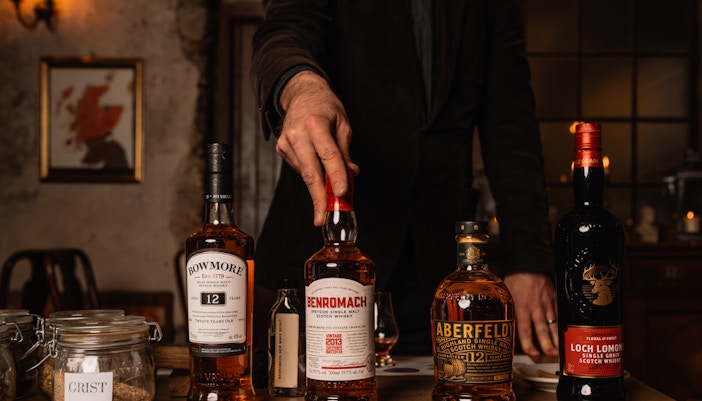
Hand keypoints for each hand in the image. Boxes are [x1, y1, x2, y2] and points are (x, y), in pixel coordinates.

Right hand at [277, 70, 358, 225]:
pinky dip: (311, 175)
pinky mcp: (281, 149)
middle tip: (323, 218)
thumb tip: (351, 176)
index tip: (342, 194)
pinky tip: (316, 168)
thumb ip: (345, 152)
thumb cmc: (325, 108)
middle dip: (318, 198)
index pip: (329, 155)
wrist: (301, 94)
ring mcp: (286, 143)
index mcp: (316, 125)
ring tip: (331, 197)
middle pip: (310, 172)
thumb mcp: (343, 125)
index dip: (336, 176)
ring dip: (319, 190)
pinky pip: (300, 169)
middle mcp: (297, 134)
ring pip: (305, 174)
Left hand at [504, 272, 558, 356]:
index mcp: (521, 308)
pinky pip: (558, 313)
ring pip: (552, 323)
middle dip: (547, 344)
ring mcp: (546, 303)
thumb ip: (508, 310)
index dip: (529, 344)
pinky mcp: (553, 298)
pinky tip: (563, 331)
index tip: (532, 352)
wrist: (529, 263)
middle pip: (541, 330)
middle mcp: (534, 308)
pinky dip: (561, 323)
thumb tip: (504, 323)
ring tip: (559, 348)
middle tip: (550, 354)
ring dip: (556, 337)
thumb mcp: (506, 295)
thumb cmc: (515, 278)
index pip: (524, 331)